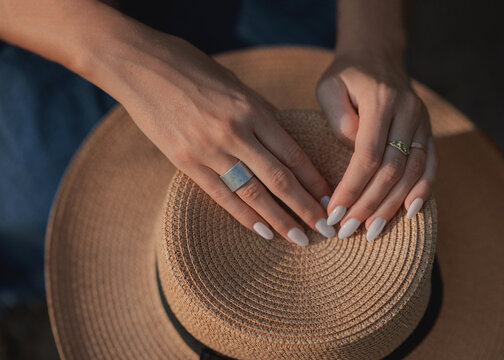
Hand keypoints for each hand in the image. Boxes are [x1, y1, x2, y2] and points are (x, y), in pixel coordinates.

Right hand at [101, 31, 334, 244]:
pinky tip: (263, 232)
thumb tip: (280, 140)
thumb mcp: (234, 83)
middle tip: (326, 230)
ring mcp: (209, 149)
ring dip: (281, 220)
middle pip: (280, 179)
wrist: (139, 64)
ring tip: (301, 239)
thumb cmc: (191, 67)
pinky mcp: (185, 161)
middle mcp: (235, 132)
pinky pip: (221, 196)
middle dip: (307, 207)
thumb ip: (258, 113)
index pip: (293, 153)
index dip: (315, 181)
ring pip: (254, 193)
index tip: (330, 199)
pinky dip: (244, 217)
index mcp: (252, 108)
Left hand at [316, 50, 436, 240]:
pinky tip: (409, 212)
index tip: (333, 212)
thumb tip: (354, 157)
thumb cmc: (346, 75)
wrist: (377, 56)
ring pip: (412, 172)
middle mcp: (408, 112)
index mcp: (381, 100)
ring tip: (372, 230)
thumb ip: (338, 121)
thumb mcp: (329, 88)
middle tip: (347, 229)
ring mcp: (422, 122)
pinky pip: (430, 164)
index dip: (351, 188)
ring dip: (392, 205)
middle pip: (391, 170)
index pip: (367, 155)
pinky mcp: (427, 131)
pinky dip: (423, 190)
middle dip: (368, 204)